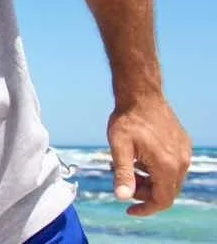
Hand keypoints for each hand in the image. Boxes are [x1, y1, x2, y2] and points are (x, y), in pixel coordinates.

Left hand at [108, 95, 191, 215]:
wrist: (141, 94)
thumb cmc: (127, 119)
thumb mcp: (119, 147)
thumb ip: (123, 173)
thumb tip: (122, 196)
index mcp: (167, 165)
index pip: (162, 200)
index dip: (145, 208)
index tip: (128, 209)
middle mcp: (181, 161)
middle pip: (166, 191)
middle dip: (144, 192)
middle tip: (122, 181)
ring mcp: (184, 152)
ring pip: (169, 179)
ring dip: (149, 180)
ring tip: (125, 166)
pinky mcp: (183, 145)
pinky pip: (173, 166)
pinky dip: (156, 169)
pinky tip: (138, 158)